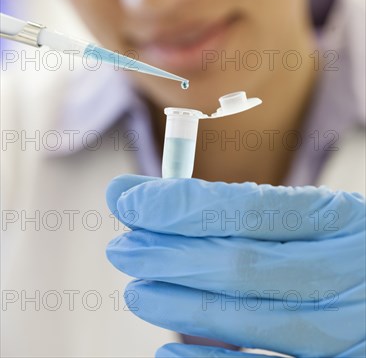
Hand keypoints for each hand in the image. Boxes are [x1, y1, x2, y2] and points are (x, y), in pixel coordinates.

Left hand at [106, 174, 365, 357]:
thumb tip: (154, 197)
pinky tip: (169, 349)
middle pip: (239, 262)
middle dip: (167, 253)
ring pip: (248, 318)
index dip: (178, 205)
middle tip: (122, 247)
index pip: (244, 207)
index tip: (128, 197)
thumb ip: (244, 209)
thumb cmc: (338, 247)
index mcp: (337, 217)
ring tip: (136, 290)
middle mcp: (346, 270)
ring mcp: (347, 328)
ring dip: (179, 304)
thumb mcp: (312, 215)